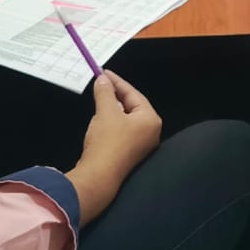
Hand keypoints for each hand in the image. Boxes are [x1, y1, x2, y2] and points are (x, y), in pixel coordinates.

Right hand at [69, 71, 161, 223]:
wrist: (99, 176)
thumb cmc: (107, 144)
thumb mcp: (105, 111)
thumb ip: (105, 92)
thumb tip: (103, 80)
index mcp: (150, 120)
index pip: (134, 94)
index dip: (117, 82)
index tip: (104, 73)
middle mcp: (150, 132)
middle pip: (132, 106)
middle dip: (115, 95)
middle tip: (101, 84)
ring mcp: (141, 145)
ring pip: (126, 119)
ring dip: (112, 109)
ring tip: (99, 99)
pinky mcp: (129, 154)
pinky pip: (122, 131)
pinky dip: (111, 122)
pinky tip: (100, 120)